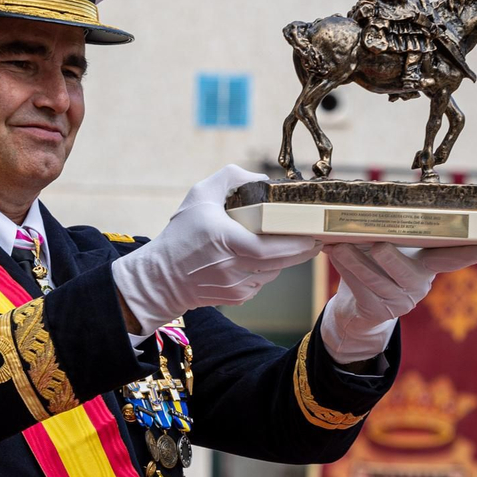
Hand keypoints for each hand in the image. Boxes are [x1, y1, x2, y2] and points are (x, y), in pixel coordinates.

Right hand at [112, 165, 321, 333]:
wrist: (161, 278)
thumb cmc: (180, 234)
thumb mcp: (199, 195)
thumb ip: (231, 178)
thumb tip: (264, 178)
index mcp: (224, 240)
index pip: (269, 247)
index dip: (296, 243)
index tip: (314, 234)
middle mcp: (231, 268)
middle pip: (280, 262)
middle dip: (302, 250)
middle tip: (315, 238)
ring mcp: (235, 287)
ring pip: (273, 272)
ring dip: (281, 259)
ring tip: (280, 244)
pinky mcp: (236, 298)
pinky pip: (262, 282)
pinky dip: (265, 270)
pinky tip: (254, 259)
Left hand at [320, 242, 476, 360]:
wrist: (361, 302)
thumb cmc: (379, 262)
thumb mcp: (393, 247)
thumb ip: (393, 233)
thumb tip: (372, 205)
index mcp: (428, 264)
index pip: (450, 258)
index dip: (464, 255)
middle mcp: (419, 285)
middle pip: (408, 273)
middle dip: (392, 259)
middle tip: (378, 245)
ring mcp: (400, 302)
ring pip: (377, 282)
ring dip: (356, 263)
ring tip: (340, 247)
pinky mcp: (379, 312)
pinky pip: (360, 291)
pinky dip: (345, 271)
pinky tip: (334, 255)